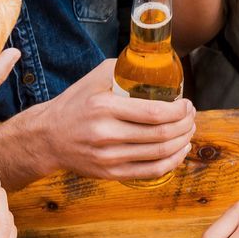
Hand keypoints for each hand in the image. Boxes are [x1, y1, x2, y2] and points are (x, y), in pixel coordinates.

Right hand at [28, 58, 196, 181]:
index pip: (155, 112)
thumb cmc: (75, 103)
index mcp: (104, 107)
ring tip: (189, 131)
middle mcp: (106, 134)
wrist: (47, 137)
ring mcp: (109, 158)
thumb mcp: (95, 77)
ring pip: (160, 154)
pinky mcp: (110, 173)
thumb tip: (159, 64)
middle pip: (162, 134)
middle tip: (191, 116)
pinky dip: (173, 162)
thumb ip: (125, 69)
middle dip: (186, 124)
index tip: (186, 103)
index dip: (180, 110)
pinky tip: (180, 150)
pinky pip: (151, 172)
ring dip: (183, 142)